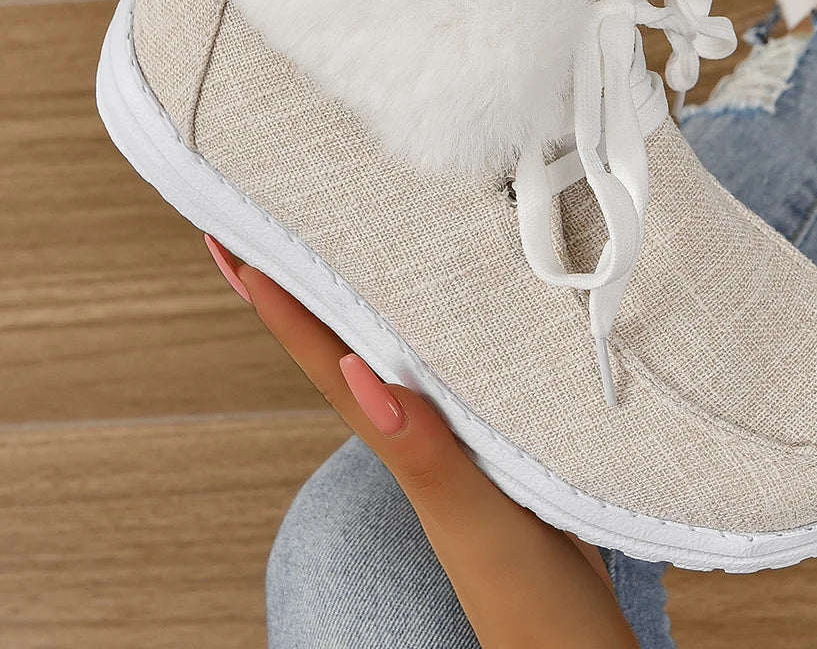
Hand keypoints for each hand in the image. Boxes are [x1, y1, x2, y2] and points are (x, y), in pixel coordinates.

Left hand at [205, 236, 637, 648]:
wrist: (573, 648)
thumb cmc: (529, 600)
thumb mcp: (477, 522)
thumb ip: (422, 452)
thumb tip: (355, 373)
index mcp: (403, 441)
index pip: (325, 358)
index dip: (277, 301)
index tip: (231, 240)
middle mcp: (417, 433)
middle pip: (344, 345)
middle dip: (300, 284)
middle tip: (263, 221)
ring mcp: (451, 441)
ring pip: (390, 353)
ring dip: (352, 301)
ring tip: (334, 246)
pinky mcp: (494, 443)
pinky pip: (444, 372)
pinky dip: (425, 331)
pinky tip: (440, 315)